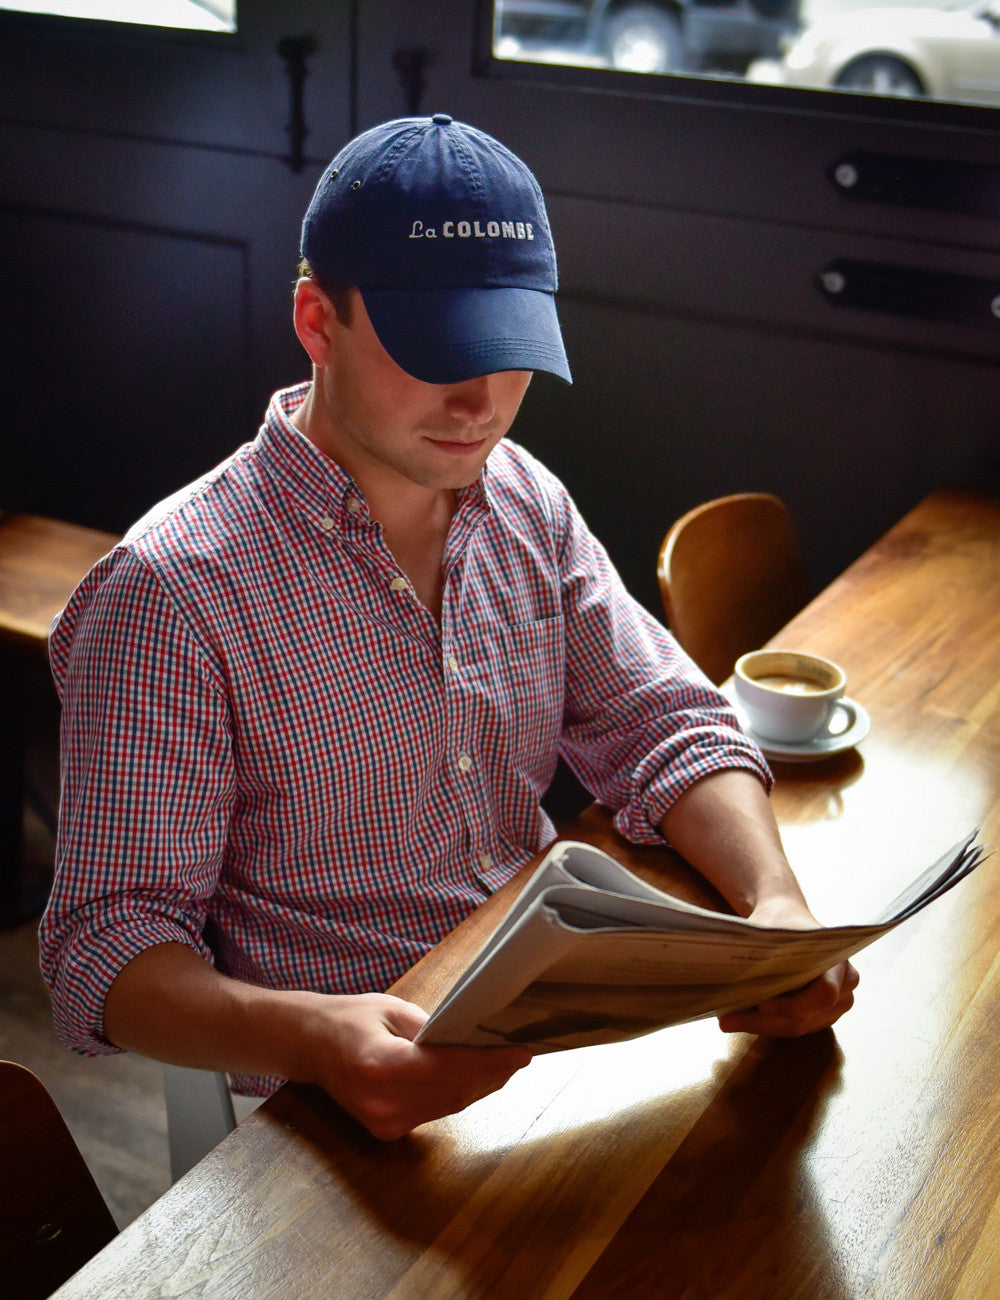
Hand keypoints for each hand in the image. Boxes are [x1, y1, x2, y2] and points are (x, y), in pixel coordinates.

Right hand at [299, 992, 532, 1139]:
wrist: (309, 1046)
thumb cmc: (351, 1018)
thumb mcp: (394, 1009)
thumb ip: (435, 1028)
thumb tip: (478, 1039)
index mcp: (381, 1066)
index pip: (450, 1069)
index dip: (490, 1063)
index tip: (521, 1054)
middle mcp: (383, 1103)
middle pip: (456, 1093)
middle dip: (493, 1075)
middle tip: (520, 1056)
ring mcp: (384, 1122)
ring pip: (450, 1107)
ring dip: (481, 1087)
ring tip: (505, 1065)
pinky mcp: (386, 1131)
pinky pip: (435, 1112)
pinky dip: (459, 1095)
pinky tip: (476, 1078)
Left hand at [716, 897, 858, 1037]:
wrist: (789, 917)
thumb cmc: (781, 923)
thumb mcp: (771, 931)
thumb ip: (763, 954)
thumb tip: (738, 980)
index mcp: (839, 961)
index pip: (824, 994)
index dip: (792, 1004)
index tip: (760, 1005)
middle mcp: (845, 985)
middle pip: (806, 1017)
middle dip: (764, 1021)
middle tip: (726, 1020)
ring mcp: (837, 1004)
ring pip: (798, 1026)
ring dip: (761, 1026)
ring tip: (727, 1020)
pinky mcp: (822, 1015)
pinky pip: (794, 1026)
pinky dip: (766, 1024)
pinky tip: (740, 1018)